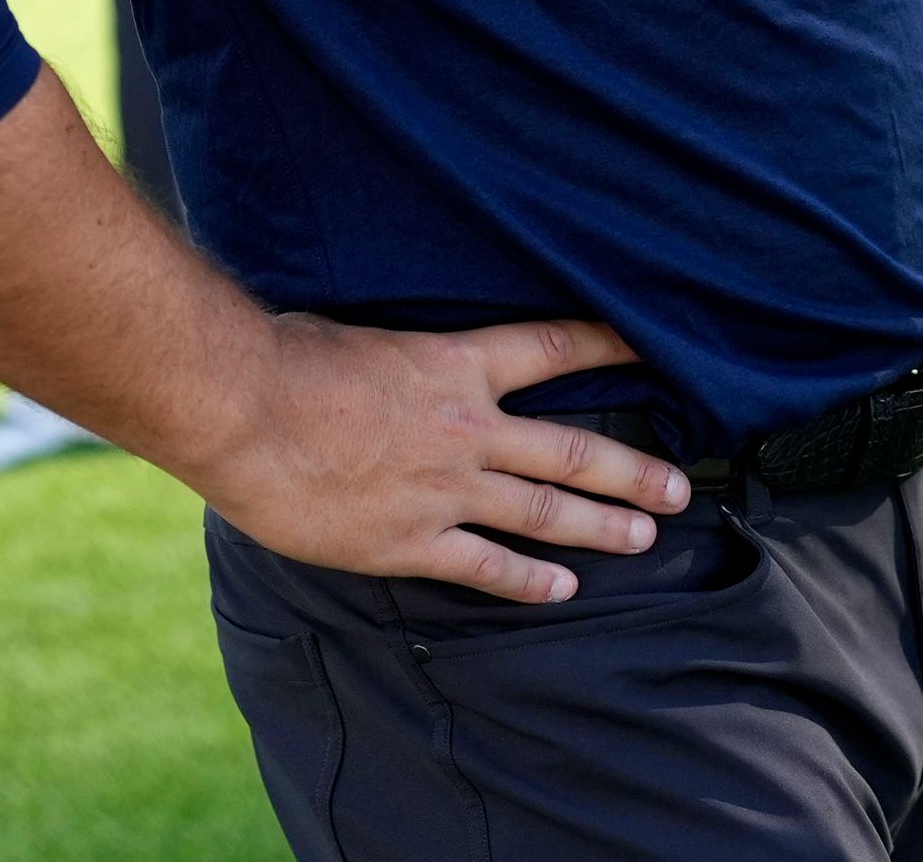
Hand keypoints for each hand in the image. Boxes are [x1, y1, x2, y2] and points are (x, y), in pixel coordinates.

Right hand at [192, 314, 693, 605]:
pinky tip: (563, 590)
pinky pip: (485, 566)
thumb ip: (402, 357)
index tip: (655, 350)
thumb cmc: (286, 358)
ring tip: (646, 537)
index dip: (611, 348)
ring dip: (601, 526)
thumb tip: (404, 360)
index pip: (555, 348)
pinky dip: (529, 580)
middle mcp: (469, 429)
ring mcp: (445, 489)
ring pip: (545, 511)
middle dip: (633, 471)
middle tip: (680, 487)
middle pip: (573, 449)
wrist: (242, 409)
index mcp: (458, 364)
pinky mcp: (410, 541)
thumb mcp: (361, 331)